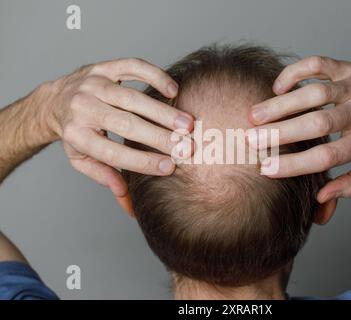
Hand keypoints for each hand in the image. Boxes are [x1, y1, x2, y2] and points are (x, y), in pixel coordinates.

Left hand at [41, 58, 193, 212]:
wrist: (54, 100)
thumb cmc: (75, 133)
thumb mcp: (82, 159)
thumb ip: (104, 176)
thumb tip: (126, 198)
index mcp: (77, 135)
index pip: (113, 152)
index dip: (142, 161)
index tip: (169, 167)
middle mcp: (83, 107)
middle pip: (126, 124)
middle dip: (160, 137)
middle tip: (187, 147)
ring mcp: (94, 84)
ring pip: (133, 98)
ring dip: (163, 112)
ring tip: (188, 124)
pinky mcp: (104, 67)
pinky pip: (132, 67)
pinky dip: (154, 76)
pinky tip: (173, 90)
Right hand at [247, 56, 350, 202]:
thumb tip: (321, 198)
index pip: (327, 156)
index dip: (295, 164)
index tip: (267, 169)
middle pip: (317, 123)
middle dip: (281, 131)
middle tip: (250, 139)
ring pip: (314, 92)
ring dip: (281, 103)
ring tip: (253, 115)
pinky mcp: (347, 68)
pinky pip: (318, 64)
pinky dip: (294, 72)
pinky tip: (277, 87)